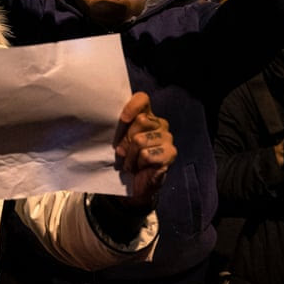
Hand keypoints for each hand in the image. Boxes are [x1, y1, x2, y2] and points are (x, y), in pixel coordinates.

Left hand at [113, 92, 175, 208]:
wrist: (137, 184)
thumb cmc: (127, 159)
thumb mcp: (119, 140)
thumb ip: (119, 128)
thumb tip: (113, 127)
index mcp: (147, 116)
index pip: (142, 99)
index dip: (132, 107)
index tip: (122, 120)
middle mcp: (160, 124)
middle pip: (140, 120)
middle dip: (126, 139)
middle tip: (124, 152)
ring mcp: (167, 138)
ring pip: (140, 140)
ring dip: (131, 155)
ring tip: (132, 162)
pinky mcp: (171, 153)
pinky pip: (147, 155)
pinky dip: (139, 164)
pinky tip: (141, 168)